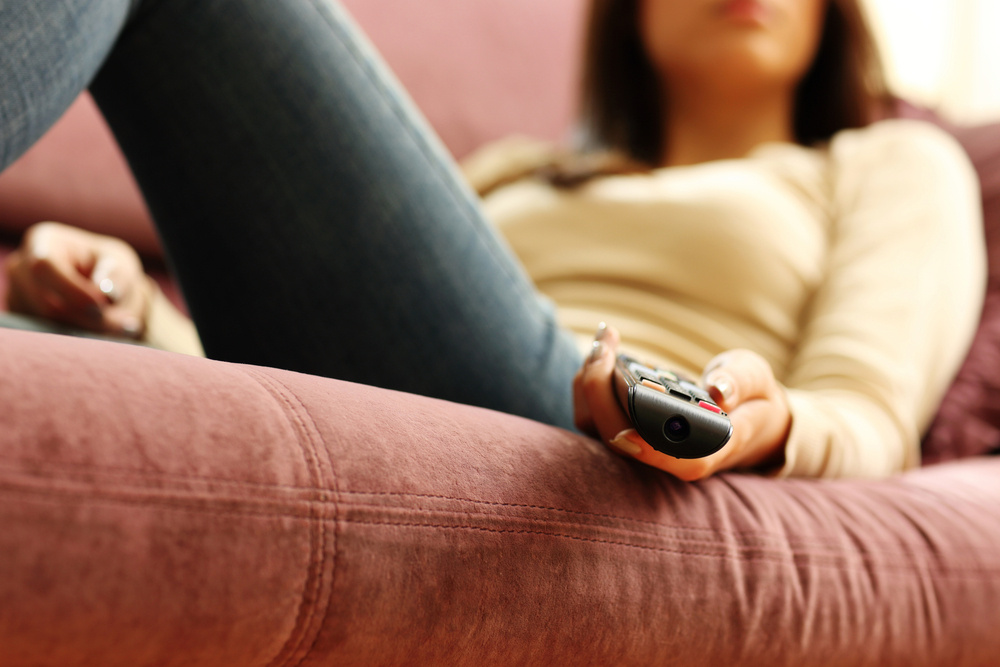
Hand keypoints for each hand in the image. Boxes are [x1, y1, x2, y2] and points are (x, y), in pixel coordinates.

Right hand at [5, 221, 150, 337]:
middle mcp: (21, 266)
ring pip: (46, 326)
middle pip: (45, 303)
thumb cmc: (109, 266)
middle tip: (125, 326)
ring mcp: (15, 294)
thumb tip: (108, 294)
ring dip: (86, 331)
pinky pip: (44, 336)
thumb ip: (118, 277)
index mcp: (44, 241)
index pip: (44, 266)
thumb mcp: (120, 263)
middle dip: (87, 319)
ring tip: (117, 326)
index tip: (102, 304)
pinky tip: (95, 329)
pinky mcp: (21, 317)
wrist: (99, 282)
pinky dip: (74, 338)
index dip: (72, 290)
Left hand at [573, 323, 790, 479]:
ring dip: (589, 382)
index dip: (647, 445)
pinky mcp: (626, 428)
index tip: (630, 417)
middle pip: (616, 437)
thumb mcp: (756, 381)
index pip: (671, 459)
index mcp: (703, 455)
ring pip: (596, 425)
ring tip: (606, 339)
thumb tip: (718, 391)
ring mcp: (640, 445)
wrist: (746, 415)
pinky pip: (595, 412)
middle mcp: (665, 457)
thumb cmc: (751, 398)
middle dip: (600, 389)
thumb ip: (739, 383)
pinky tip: (605, 348)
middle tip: (606, 345)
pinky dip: (591, 381)